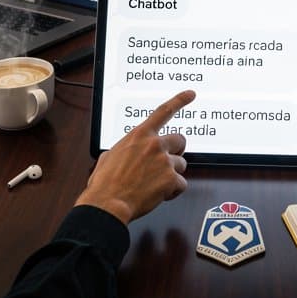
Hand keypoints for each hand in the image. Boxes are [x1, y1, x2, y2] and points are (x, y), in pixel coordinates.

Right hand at [77, 90, 194, 224]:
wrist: (107, 203)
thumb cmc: (105, 183)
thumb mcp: (109, 156)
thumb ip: (125, 149)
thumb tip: (127, 153)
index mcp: (139, 135)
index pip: (163, 111)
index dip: (179, 100)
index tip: (191, 94)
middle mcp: (154, 144)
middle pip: (180, 140)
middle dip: (175, 151)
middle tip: (166, 162)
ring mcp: (164, 161)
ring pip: (181, 164)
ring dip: (172, 174)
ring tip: (155, 183)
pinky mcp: (170, 179)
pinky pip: (181, 184)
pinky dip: (173, 191)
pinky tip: (159, 194)